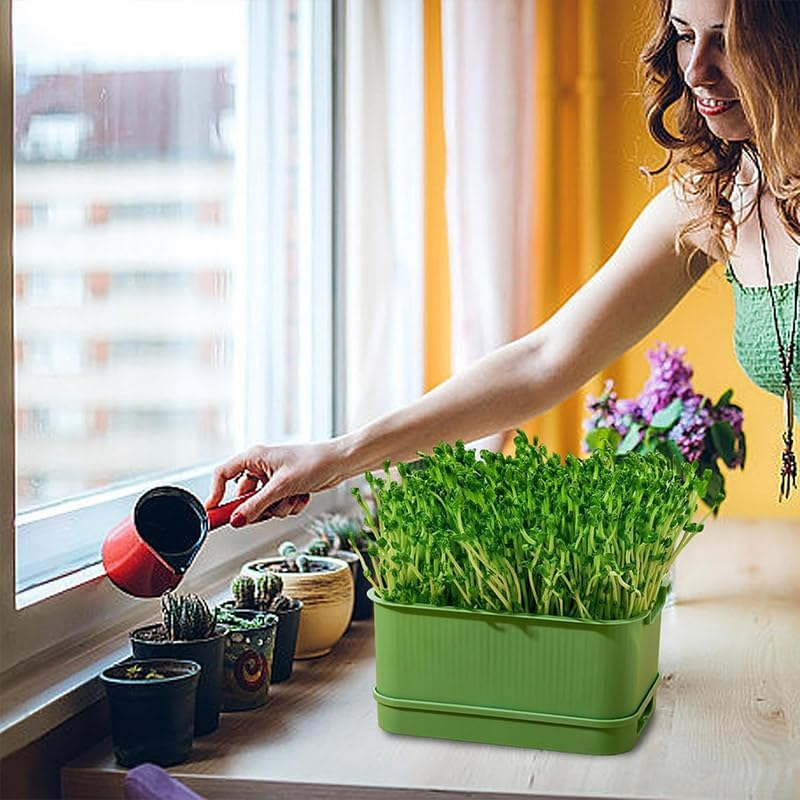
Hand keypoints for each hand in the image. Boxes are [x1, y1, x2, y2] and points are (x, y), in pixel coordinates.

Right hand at [205, 440, 344, 527]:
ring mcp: (272, 479)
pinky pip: (278, 507)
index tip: (214, 513)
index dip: (216, 494)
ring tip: (293, 496)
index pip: (223, 475)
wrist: (339, 463)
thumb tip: (236, 520)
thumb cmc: (312, 463)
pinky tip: (302, 496)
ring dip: (279, 508)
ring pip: (263, 506)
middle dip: (260, 507)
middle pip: (244, 497)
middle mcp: (260, 467)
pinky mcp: (285, 489)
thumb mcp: (280, 487)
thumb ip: (256, 505)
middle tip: (269, 508)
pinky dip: (289, 506)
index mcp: (253, 457)